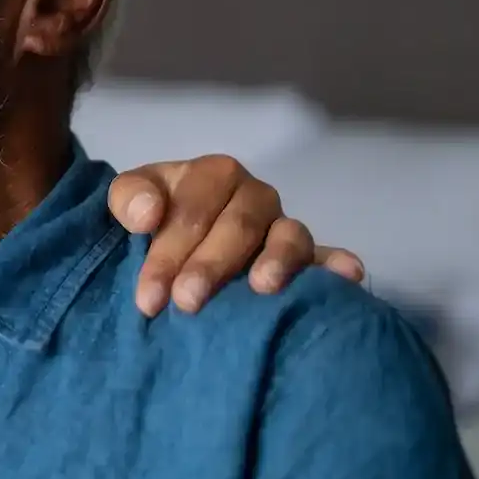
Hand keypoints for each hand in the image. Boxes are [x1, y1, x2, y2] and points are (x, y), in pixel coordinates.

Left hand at [109, 155, 365, 317]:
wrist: (174, 230)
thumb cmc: (154, 215)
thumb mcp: (130, 199)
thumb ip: (130, 198)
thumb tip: (148, 214)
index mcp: (214, 175)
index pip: (192, 210)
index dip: (168, 252)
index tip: (148, 297)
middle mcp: (255, 196)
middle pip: (238, 226)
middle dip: (211, 265)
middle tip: (186, 303)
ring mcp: (284, 226)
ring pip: (289, 237)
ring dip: (278, 261)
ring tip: (263, 288)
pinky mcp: (308, 257)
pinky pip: (327, 257)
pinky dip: (338, 264)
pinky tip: (348, 276)